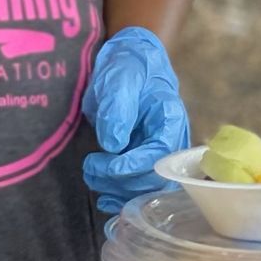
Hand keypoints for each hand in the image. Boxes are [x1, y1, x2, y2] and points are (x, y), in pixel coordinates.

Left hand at [82, 27, 187, 214]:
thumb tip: (113, 145)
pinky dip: (122, 197)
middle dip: (120, 180)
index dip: (132, 165)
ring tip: (91, 178)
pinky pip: (139, 186)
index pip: (159, 153)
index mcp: (170, 118)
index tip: (104, 163)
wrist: (131, 62)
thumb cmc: (128, 66)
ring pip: (146, 187)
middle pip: (154, 177)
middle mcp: (170, 140)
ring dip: (118, 191)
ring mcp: (158, 151)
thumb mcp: (120, 78)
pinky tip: (105, 199)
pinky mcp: (145, 159)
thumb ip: (118, 109)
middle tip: (90, 168)